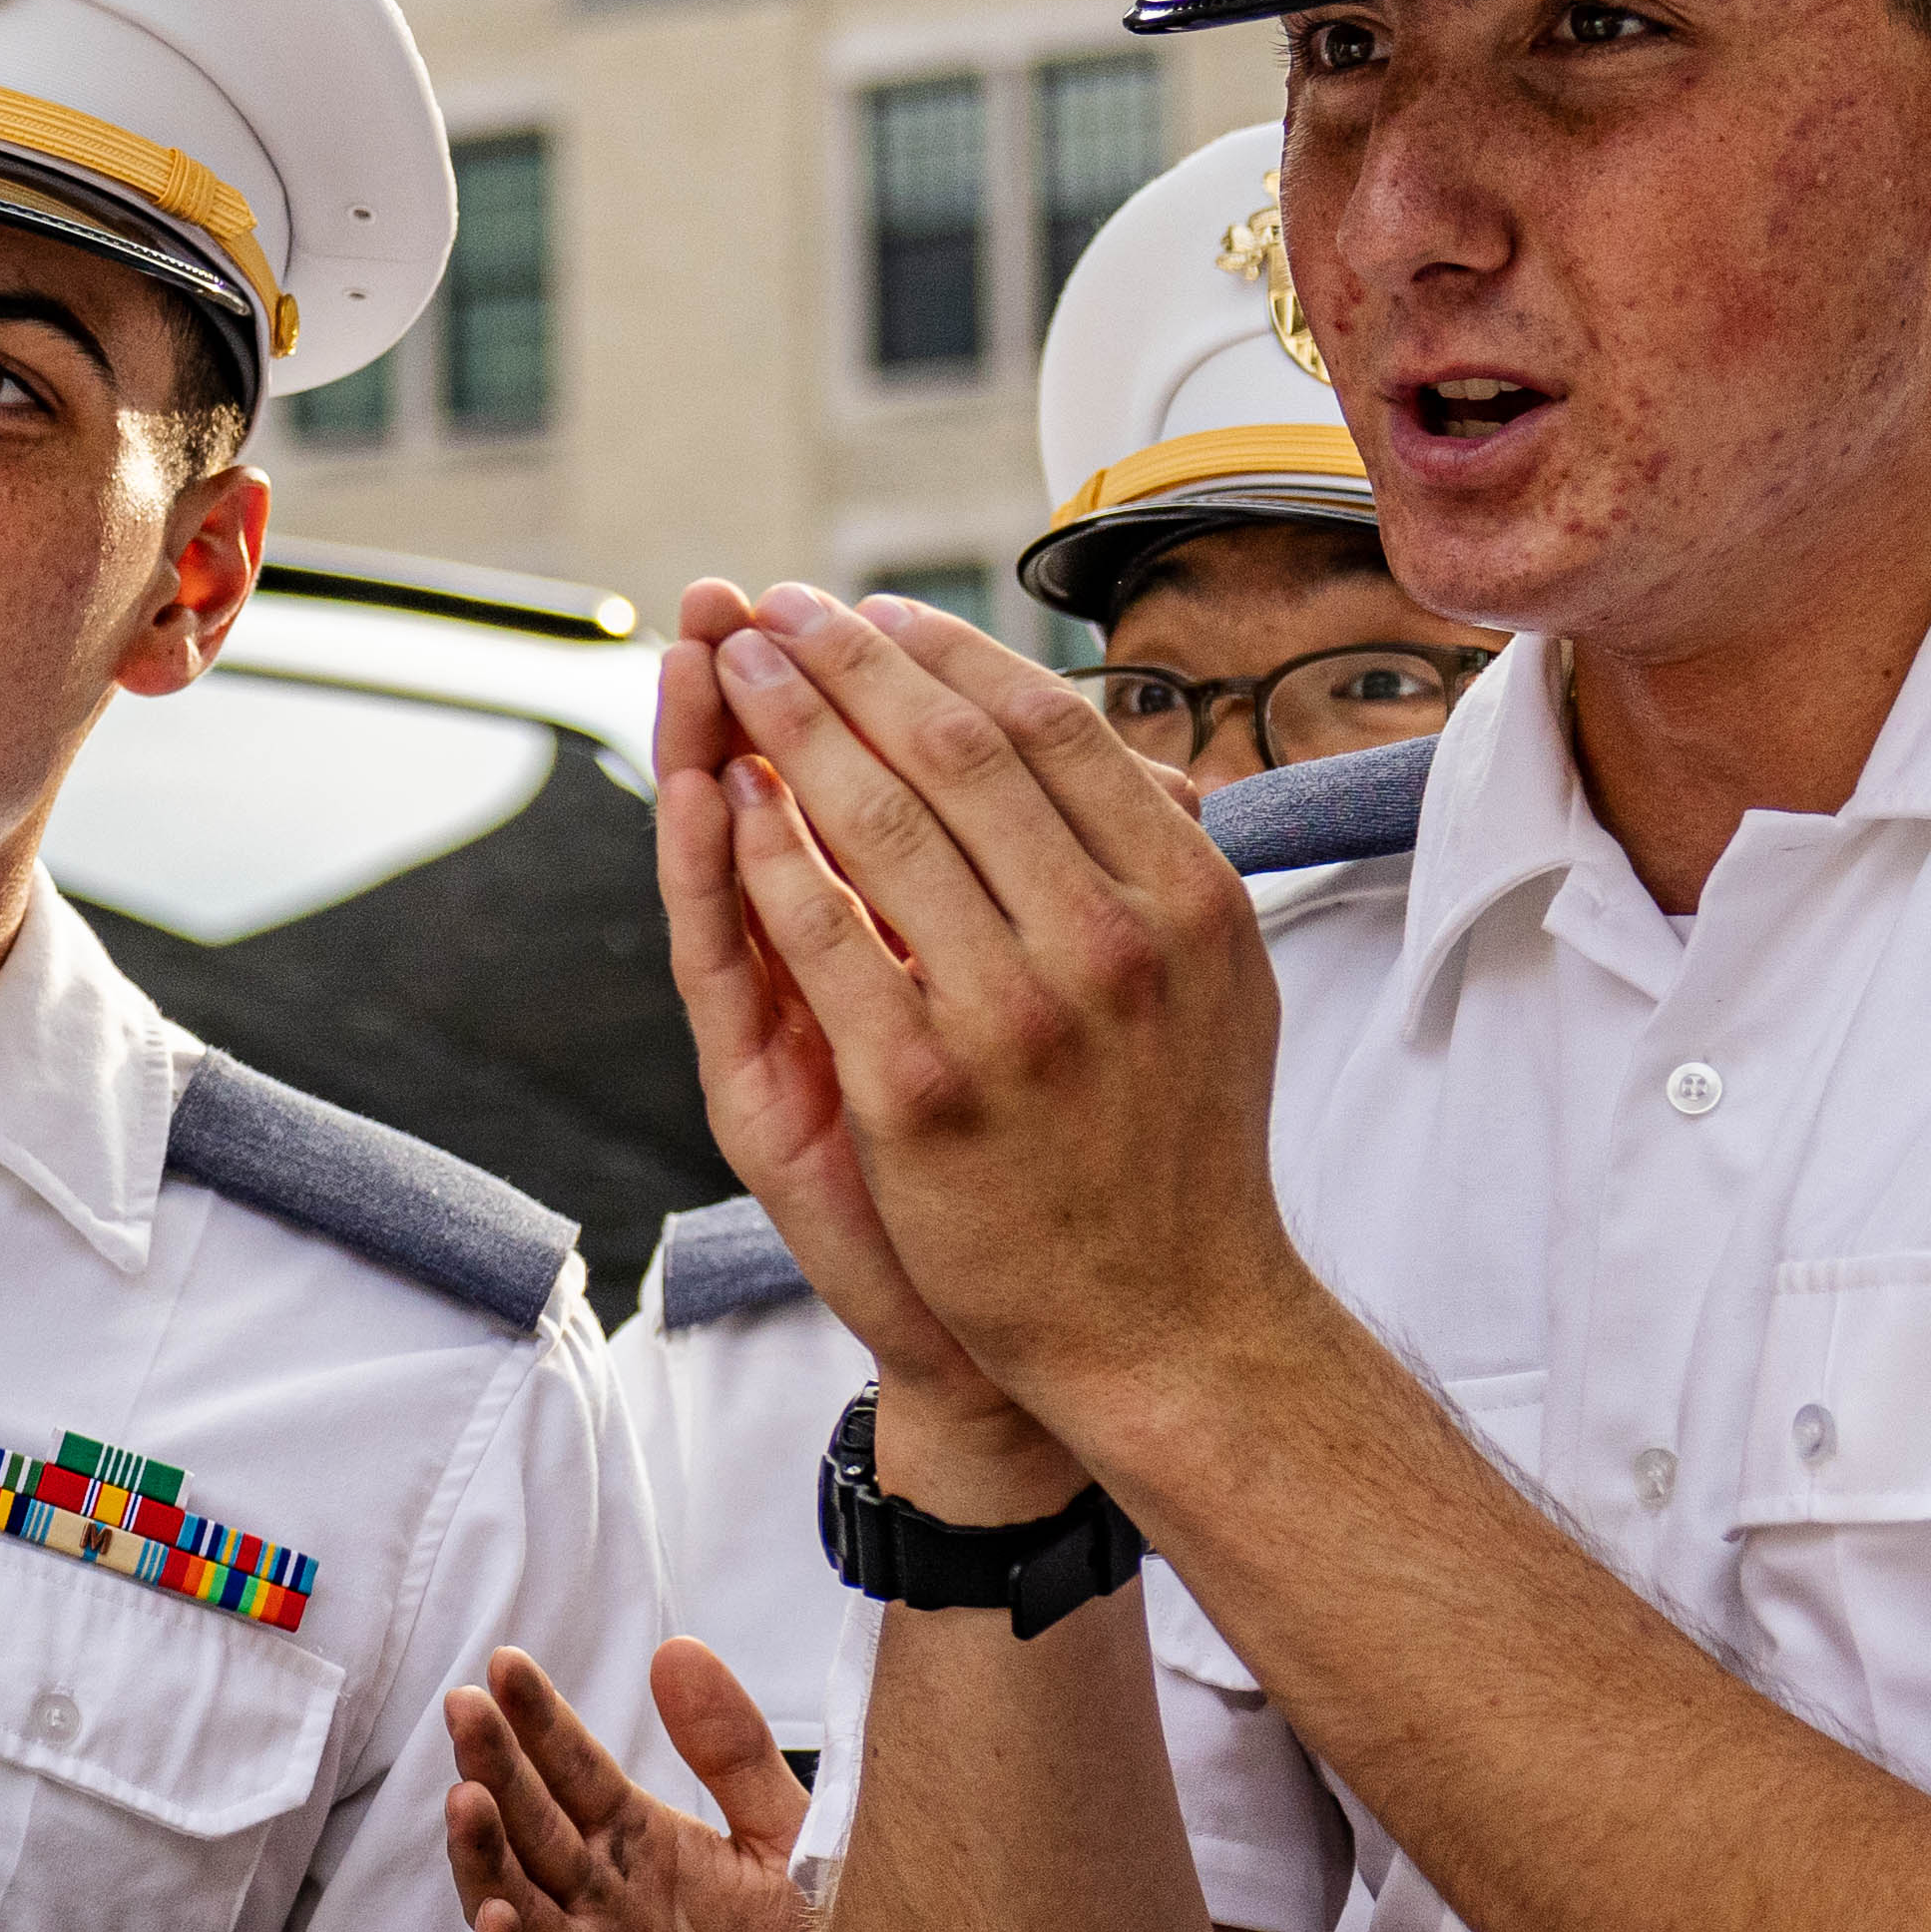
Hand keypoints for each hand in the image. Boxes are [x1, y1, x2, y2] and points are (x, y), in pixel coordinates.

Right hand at [451, 1636, 819, 1931]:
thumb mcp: (788, 1846)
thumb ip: (733, 1752)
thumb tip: (674, 1647)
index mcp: (640, 1852)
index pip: (574, 1773)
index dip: (540, 1722)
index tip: (509, 1663)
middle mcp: (598, 1909)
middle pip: (530, 1829)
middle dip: (493, 1768)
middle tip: (465, 1708)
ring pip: (508, 1906)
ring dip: (480, 1856)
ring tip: (466, 1799)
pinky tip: (492, 1920)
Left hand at [682, 583, 1302, 1449]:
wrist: (1166, 1325)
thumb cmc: (1175, 1147)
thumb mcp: (1212, 986)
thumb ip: (1164, 865)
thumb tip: (1141, 758)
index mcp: (1185, 897)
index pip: (1050, 730)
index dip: (949, 654)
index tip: (876, 611)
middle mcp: (1109, 940)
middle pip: (954, 753)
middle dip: (849, 663)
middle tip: (776, 607)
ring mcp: (1012, 1016)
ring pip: (879, 827)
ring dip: (791, 728)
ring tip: (730, 665)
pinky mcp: (919, 1092)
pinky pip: (818, 941)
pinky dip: (764, 856)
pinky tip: (718, 798)